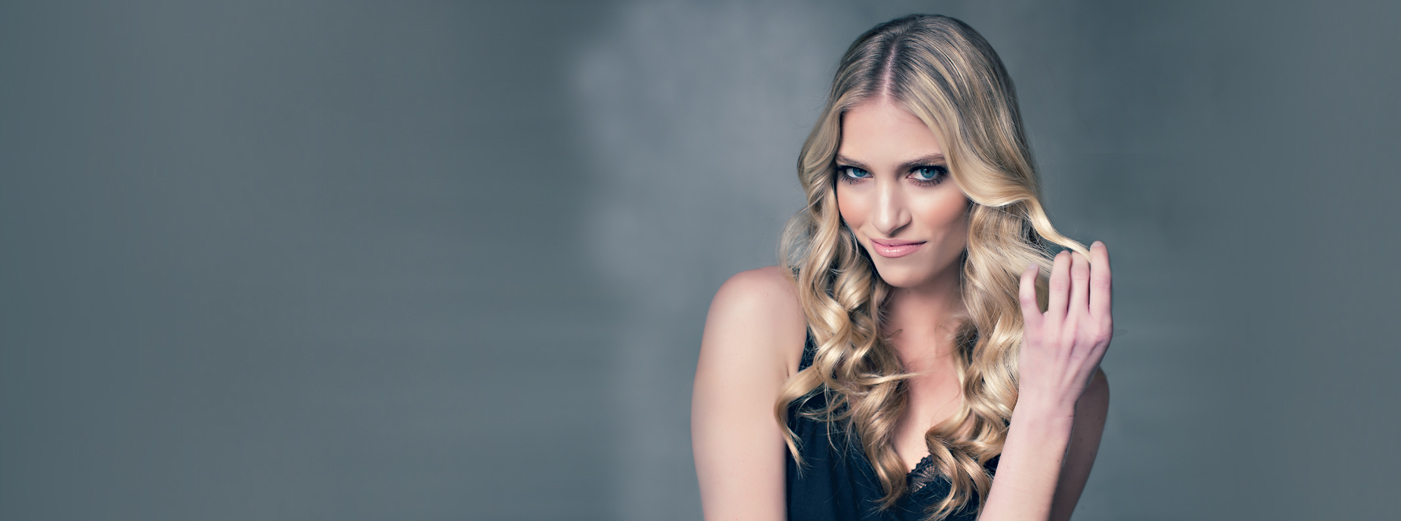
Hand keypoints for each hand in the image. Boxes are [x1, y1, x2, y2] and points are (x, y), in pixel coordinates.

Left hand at [1015, 241, 1112, 414]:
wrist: (1051, 398)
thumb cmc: (1076, 370)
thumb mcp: (1098, 345)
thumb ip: (1096, 315)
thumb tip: (1091, 279)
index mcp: (1102, 328)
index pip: (1104, 283)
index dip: (1100, 259)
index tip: (1096, 246)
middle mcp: (1081, 327)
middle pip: (1082, 277)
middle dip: (1078, 259)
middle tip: (1074, 254)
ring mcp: (1057, 329)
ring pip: (1060, 282)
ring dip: (1059, 263)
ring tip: (1060, 258)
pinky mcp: (1034, 332)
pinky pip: (1030, 296)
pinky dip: (1030, 277)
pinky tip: (1032, 269)